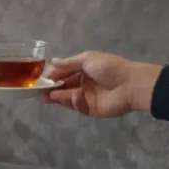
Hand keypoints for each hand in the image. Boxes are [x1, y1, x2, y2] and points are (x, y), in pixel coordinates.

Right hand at [42, 51, 161, 117]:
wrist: (130, 84)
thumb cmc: (109, 67)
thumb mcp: (87, 59)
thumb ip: (68, 62)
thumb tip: (52, 61)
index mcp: (84, 69)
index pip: (64, 73)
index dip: (52, 76)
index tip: (40, 79)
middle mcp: (84, 83)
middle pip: (64, 87)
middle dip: (51, 89)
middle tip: (39, 92)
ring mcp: (88, 97)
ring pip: (68, 98)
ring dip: (58, 97)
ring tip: (47, 97)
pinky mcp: (92, 110)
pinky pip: (79, 106)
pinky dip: (75, 102)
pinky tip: (74, 96)